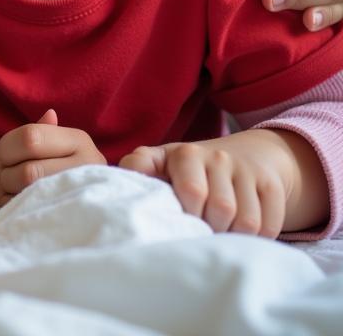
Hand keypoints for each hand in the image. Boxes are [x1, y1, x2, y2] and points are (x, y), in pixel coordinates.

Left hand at [0, 110, 105, 210]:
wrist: (25, 218)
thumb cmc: (20, 177)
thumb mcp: (26, 150)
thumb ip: (37, 134)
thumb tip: (50, 114)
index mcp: (79, 140)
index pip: (30, 138)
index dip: (7, 149)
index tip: (6, 158)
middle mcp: (91, 166)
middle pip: (29, 170)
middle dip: (8, 177)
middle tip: (10, 183)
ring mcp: (87, 196)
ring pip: (31, 192)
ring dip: (11, 195)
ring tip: (17, 196)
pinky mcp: (75, 223)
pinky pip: (32, 213)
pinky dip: (17, 212)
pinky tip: (24, 212)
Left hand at [119, 130, 307, 237]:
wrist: (243, 155)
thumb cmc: (188, 168)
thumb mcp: (160, 162)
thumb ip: (138, 167)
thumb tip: (120, 178)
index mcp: (186, 154)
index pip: (192, 192)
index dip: (188, 216)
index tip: (181, 224)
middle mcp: (218, 157)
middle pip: (222, 211)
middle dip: (211, 230)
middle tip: (202, 233)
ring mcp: (247, 171)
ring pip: (248, 222)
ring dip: (234, 236)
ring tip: (220, 232)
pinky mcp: (271, 186)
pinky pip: (269, 226)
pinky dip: (257, 238)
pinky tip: (241, 231)